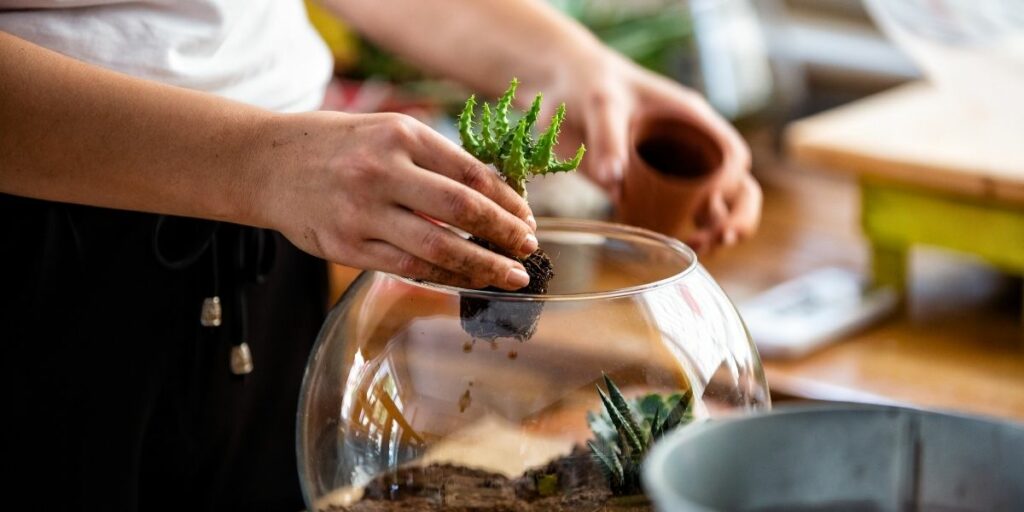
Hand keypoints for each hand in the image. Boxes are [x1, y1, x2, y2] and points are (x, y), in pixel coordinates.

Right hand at [257, 111, 537, 289]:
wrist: (265, 164)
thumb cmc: (337, 146)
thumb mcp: (385, 132)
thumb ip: (433, 161)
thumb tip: (493, 196)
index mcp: (400, 135)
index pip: (470, 172)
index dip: (507, 200)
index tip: (527, 218)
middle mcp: (382, 172)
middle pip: (461, 209)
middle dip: (504, 233)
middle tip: (530, 249)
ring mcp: (362, 212)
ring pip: (438, 247)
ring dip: (482, 265)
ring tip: (511, 276)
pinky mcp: (347, 246)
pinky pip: (408, 268)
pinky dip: (444, 277)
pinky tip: (467, 282)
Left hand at [534, 50, 760, 252]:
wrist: (563, 85)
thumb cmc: (591, 83)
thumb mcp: (602, 104)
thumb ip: (608, 139)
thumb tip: (614, 182)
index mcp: (691, 120)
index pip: (732, 154)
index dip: (729, 181)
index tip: (706, 202)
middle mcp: (690, 146)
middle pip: (737, 185)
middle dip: (738, 214)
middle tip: (720, 239)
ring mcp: (672, 169)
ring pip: (713, 205)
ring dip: (715, 229)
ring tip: (698, 247)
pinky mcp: (649, 187)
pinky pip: (675, 213)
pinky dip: (682, 232)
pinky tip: (673, 245)